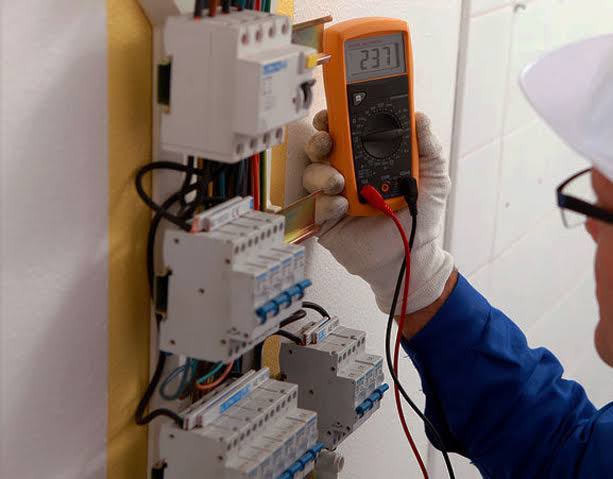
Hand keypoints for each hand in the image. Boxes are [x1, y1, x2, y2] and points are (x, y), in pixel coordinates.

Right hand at [302, 110, 454, 314]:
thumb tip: (419, 118)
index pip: (344, 132)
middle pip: (320, 149)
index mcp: (367, 159)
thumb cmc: (419, 218)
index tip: (335, 113)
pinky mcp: (326, 221)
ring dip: (321, 174)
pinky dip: (324, 204)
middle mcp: (347, 174)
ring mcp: (334, 197)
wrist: (412, 257)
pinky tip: (341, 206)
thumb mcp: (433, 178)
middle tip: (328, 143)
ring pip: (312, 175)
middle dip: (319, 141)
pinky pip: (313, 207)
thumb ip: (428, 147)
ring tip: (339, 182)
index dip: (335, 120)